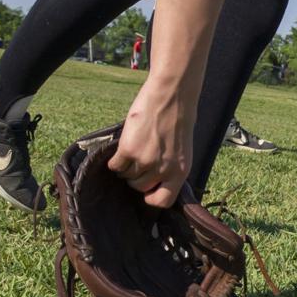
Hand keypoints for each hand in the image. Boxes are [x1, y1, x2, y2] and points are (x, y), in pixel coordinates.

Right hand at [107, 82, 192, 207]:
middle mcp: (163, 169)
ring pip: (126, 176)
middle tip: (138, 161)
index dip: (152, 197)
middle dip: (137, 177)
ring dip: (126, 167)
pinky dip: (115, 160)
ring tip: (132, 151)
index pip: (163, 201)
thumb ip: (170, 166)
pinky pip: (115, 165)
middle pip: (139, 187)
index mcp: (180, 171)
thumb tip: (153, 180)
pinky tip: (122, 148)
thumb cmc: (179, 118)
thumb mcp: (182, 149)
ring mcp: (145, 160)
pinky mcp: (129, 149)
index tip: (148, 190)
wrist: (172, 95)